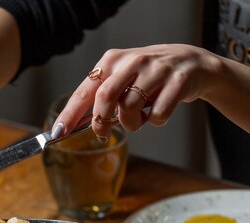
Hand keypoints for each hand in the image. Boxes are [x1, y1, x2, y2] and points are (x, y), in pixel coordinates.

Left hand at [52, 44, 207, 140]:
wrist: (191, 63)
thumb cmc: (149, 76)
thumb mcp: (123, 78)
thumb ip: (103, 97)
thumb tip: (78, 124)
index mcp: (113, 60)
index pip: (85, 90)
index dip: (70, 114)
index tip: (58, 133)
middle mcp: (132, 62)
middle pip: (105, 97)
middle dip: (101, 122)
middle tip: (103, 133)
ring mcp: (156, 71)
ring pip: (131, 108)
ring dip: (132, 124)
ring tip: (139, 119)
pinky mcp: (177, 82)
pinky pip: (158, 115)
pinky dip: (156, 121)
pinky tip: (159, 112)